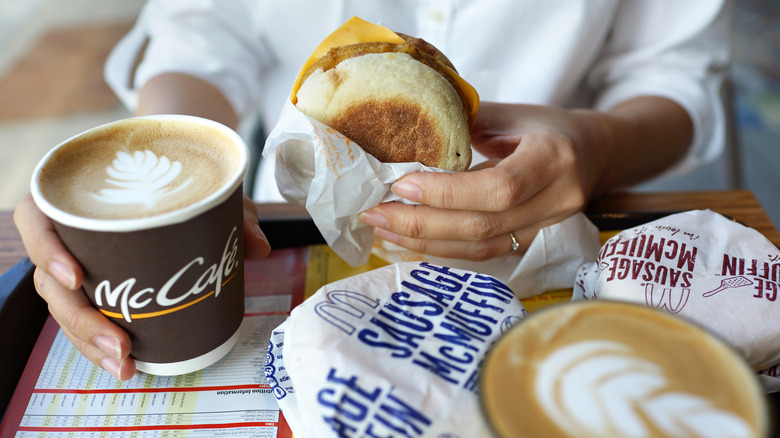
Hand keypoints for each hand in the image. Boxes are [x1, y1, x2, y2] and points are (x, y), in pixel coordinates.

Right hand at [14, 194, 270, 379]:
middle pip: (50, 281)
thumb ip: (233, 210)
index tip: (77, 278)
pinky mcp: (95, 288)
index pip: (36, 221)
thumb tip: (257, 246)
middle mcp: (67, 234)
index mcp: (74, 197)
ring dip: (90, 342)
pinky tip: (127, 363)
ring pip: (65, 309)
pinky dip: (101, 343)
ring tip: (125, 364)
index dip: (47, 251)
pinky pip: (85, 318)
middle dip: (81, 321)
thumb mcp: (206, 186)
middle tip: (120, 344)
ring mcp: (76, 264)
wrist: (174, 178)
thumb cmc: (175, 177)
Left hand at [358, 98, 691, 260]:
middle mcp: (558, 199)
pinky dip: (443, 250)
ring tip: (383, 230)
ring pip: (481, 247)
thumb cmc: (546, 127)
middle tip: (374, 213)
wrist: (594, 153)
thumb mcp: (511, 113)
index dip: (446, 193)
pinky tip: (409, 243)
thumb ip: (464, 123)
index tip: (400, 185)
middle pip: (483, 225)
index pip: (499, 188)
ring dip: (425, 242)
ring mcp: (548, 228)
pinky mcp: (533, 244)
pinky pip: (484, 254)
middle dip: (421, 223)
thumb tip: (403, 134)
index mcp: (554, 158)